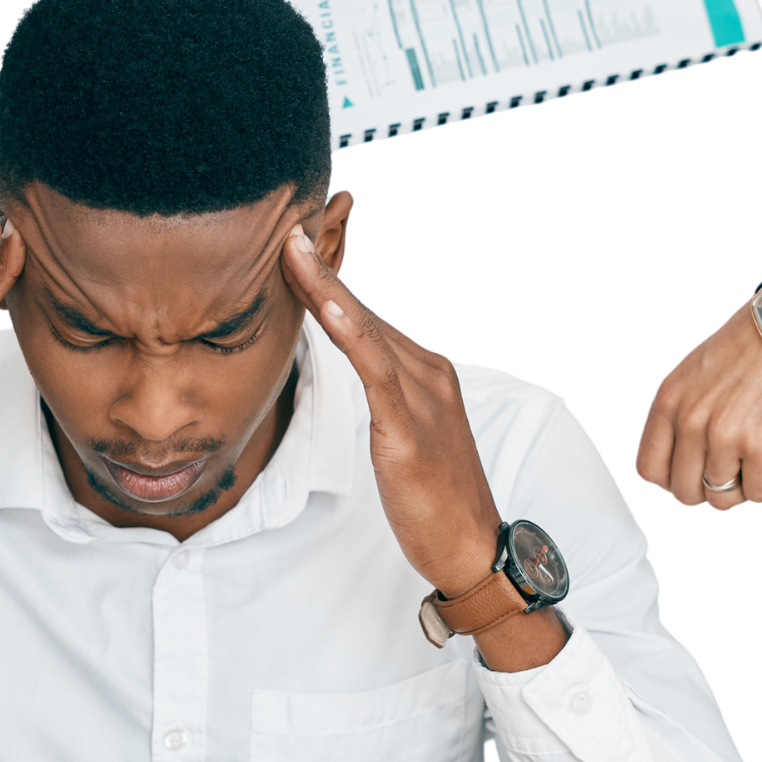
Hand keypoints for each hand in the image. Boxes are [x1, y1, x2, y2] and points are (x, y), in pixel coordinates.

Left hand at [283, 224, 500, 597]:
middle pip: (363, 304)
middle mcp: (426, 369)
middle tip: (288, 215)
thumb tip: (347, 368)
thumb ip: (380, 393)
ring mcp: (421, 395)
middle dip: (325, 259)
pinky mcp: (409, 427)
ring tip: (292, 242)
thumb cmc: (435, 497)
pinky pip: (375, 367)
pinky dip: (350, 329)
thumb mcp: (403, 432)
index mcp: (422, 368)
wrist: (472, 546)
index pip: (366, 308)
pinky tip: (326, 301)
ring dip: (326, 280)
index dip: (329, 269)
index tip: (295, 234)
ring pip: (364, 325)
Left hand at [635, 294, 761, 510]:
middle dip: (710, 487)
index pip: (650, 469)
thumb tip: (687, 459)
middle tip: (733, 467)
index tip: (695, 473)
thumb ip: (685, 412)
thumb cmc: (756, 341)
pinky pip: (759, 492)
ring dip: (743, 484)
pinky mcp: (760, 445)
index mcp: (669, 402)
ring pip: (722, 498)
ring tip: (758, 455)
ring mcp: (722, 435)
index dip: (674, 479)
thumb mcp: (696, 372)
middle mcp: (689, 420)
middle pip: (685, 492)